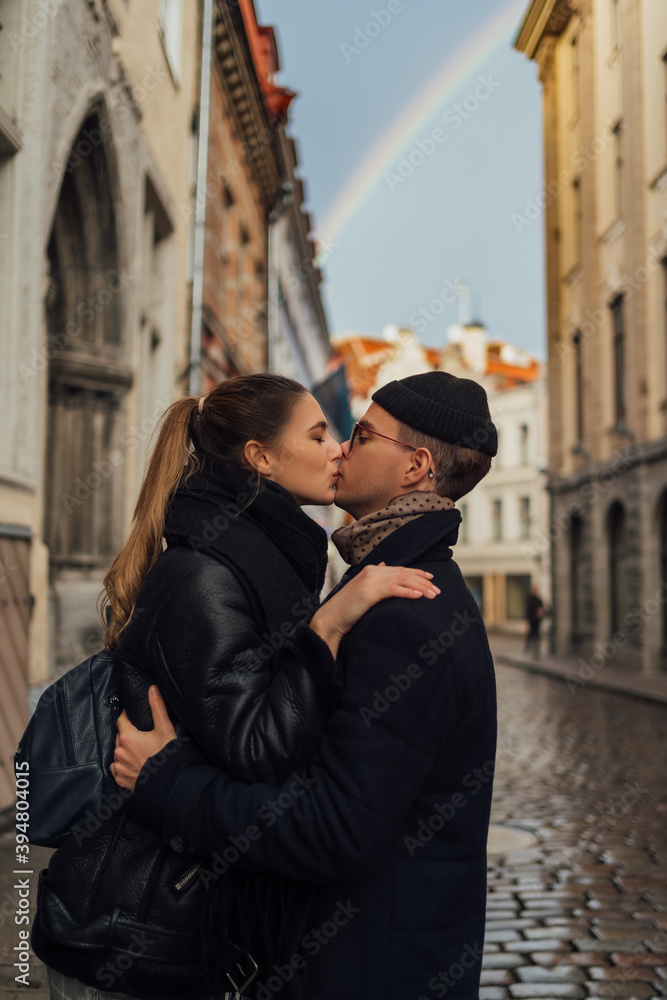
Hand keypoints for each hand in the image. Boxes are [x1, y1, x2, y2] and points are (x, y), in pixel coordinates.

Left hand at [111, 686, 176, 791]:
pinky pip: (117, 768)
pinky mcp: (121, 779)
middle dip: (128, 734)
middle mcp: (119, 751)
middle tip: (142, 736)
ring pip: (118, 753)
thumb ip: (157, 707)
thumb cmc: (167, 755)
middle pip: (120, 736)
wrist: (168, 782)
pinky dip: (123, 765)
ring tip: (140, 751)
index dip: (127, 716)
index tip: (133, 715)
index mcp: (127, 737)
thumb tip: (152, 689)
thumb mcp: (164, 728)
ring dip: (125, 750)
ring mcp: (119, 767)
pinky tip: (135, 765)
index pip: (121, 720)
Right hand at [310, 562, 439, 656]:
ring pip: (402, 579)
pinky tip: (419, 595)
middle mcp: (372, 571)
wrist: (331, 618)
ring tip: (433, 594)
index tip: (431, 579)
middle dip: (423, 581)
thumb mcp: (362, 590)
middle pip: (404, 573)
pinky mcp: (369, 591)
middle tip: (438, 590)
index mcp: (372, 569)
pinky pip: (393, 589)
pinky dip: (407, 591)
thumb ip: (374, 578)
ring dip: (420, 587)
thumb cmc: (347, 609)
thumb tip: (385, 565)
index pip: (400, 569)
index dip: (417, 573)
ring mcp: (370, 580)